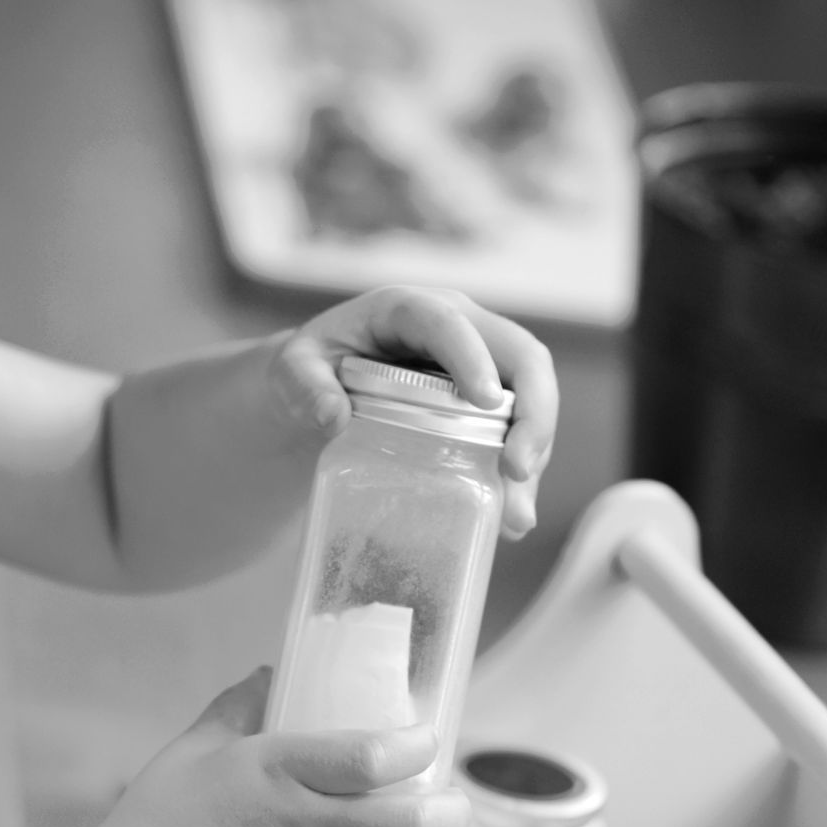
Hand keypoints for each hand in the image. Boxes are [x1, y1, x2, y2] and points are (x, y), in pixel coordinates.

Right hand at [89, 669, 470, 826]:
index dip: (414, 745)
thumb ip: (241, 704)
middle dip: (449, 812)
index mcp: (276, 772)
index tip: (426, 735)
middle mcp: (306, 825)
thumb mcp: (195, 745)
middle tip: (450, 795)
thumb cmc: (162, 819)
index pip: (369, 760)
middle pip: (409, 826)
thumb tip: (275, 671)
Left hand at [267, 285, 556, 536]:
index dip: (474, 357)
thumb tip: (333, 416)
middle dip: (532, 412)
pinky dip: (520, 473)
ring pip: (530, 398)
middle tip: (517, 468)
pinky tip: (509, 516)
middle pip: (521, 357)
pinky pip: (519, 431)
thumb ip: (303, 386)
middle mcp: (458, 328)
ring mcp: (481, 365)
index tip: (487, 402)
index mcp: (408, 310)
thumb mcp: (292, 371)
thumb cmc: (310, 370)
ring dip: (534, 454)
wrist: (320, 389)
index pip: (449, 322)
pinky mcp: (488, 403)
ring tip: (515, 513)